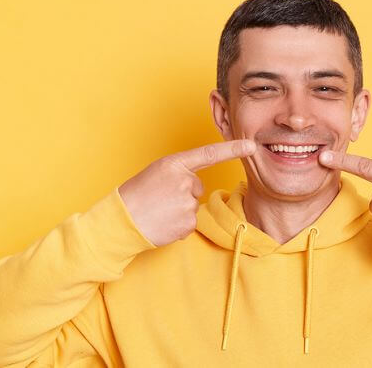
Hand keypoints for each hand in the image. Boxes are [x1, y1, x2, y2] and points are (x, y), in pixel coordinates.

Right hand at [118, 139, 255, 246]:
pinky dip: (178, 226)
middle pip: (197, 187)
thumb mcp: (156, 174)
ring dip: (179, 211)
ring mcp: (187, 202)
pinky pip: (190, 223)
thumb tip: (195, 187)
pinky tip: (162, 223)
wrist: (120, 221)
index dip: (233, 149)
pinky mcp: (187, 222)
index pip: (210, 154)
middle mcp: (184, 180)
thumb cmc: (135, 196)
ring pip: (193, 206)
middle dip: (183, 194)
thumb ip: (179, 174)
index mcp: (174, 164)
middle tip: (159, 199)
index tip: (251, 146)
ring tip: (158, 211)